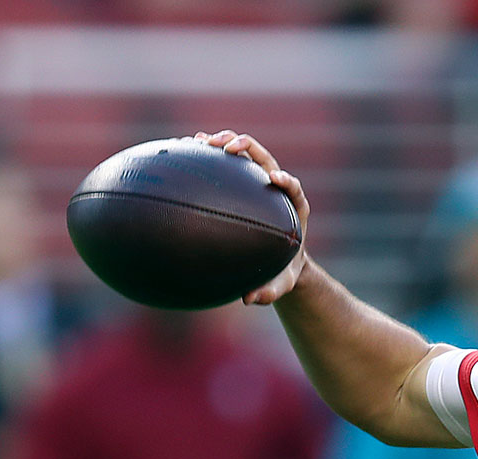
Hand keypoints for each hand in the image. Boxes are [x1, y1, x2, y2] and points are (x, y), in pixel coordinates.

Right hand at [193, 130, 309, 304]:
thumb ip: (269, 292)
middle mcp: (276, 189)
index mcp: (294, 208)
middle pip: (266, 160)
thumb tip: (250, 299)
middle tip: (228, 146)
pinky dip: (208, 156)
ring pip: (244, 156)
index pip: (293, 188)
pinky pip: (224, 165)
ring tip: (201, 140)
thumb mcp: (280, 285)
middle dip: (249, 148)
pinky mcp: (241, 183)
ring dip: (224, 142)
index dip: (286, 180)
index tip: (274, 178)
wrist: (281, 261)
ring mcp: (257, 183)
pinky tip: (183, 150)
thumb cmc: (282, 272)